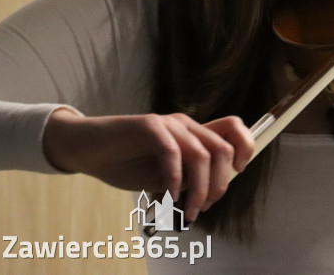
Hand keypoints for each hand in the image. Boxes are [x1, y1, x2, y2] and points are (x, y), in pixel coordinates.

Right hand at [43, 109, 253, 220]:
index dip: (245, 147)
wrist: (87, 150)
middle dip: (220, 183)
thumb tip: (210, 191)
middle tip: (204, 206)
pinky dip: (175, 177)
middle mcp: (186, 125)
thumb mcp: (163, 176)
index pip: (233, 128)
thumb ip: (187, 178)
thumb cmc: (124, 163)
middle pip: (222, 148)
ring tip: (189, 210)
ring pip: (201, 154)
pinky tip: (170, 195)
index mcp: (193, 133)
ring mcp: (168, 123)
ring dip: (199, 188)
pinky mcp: (148, 125)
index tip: (238, 172)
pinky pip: (172, 151)